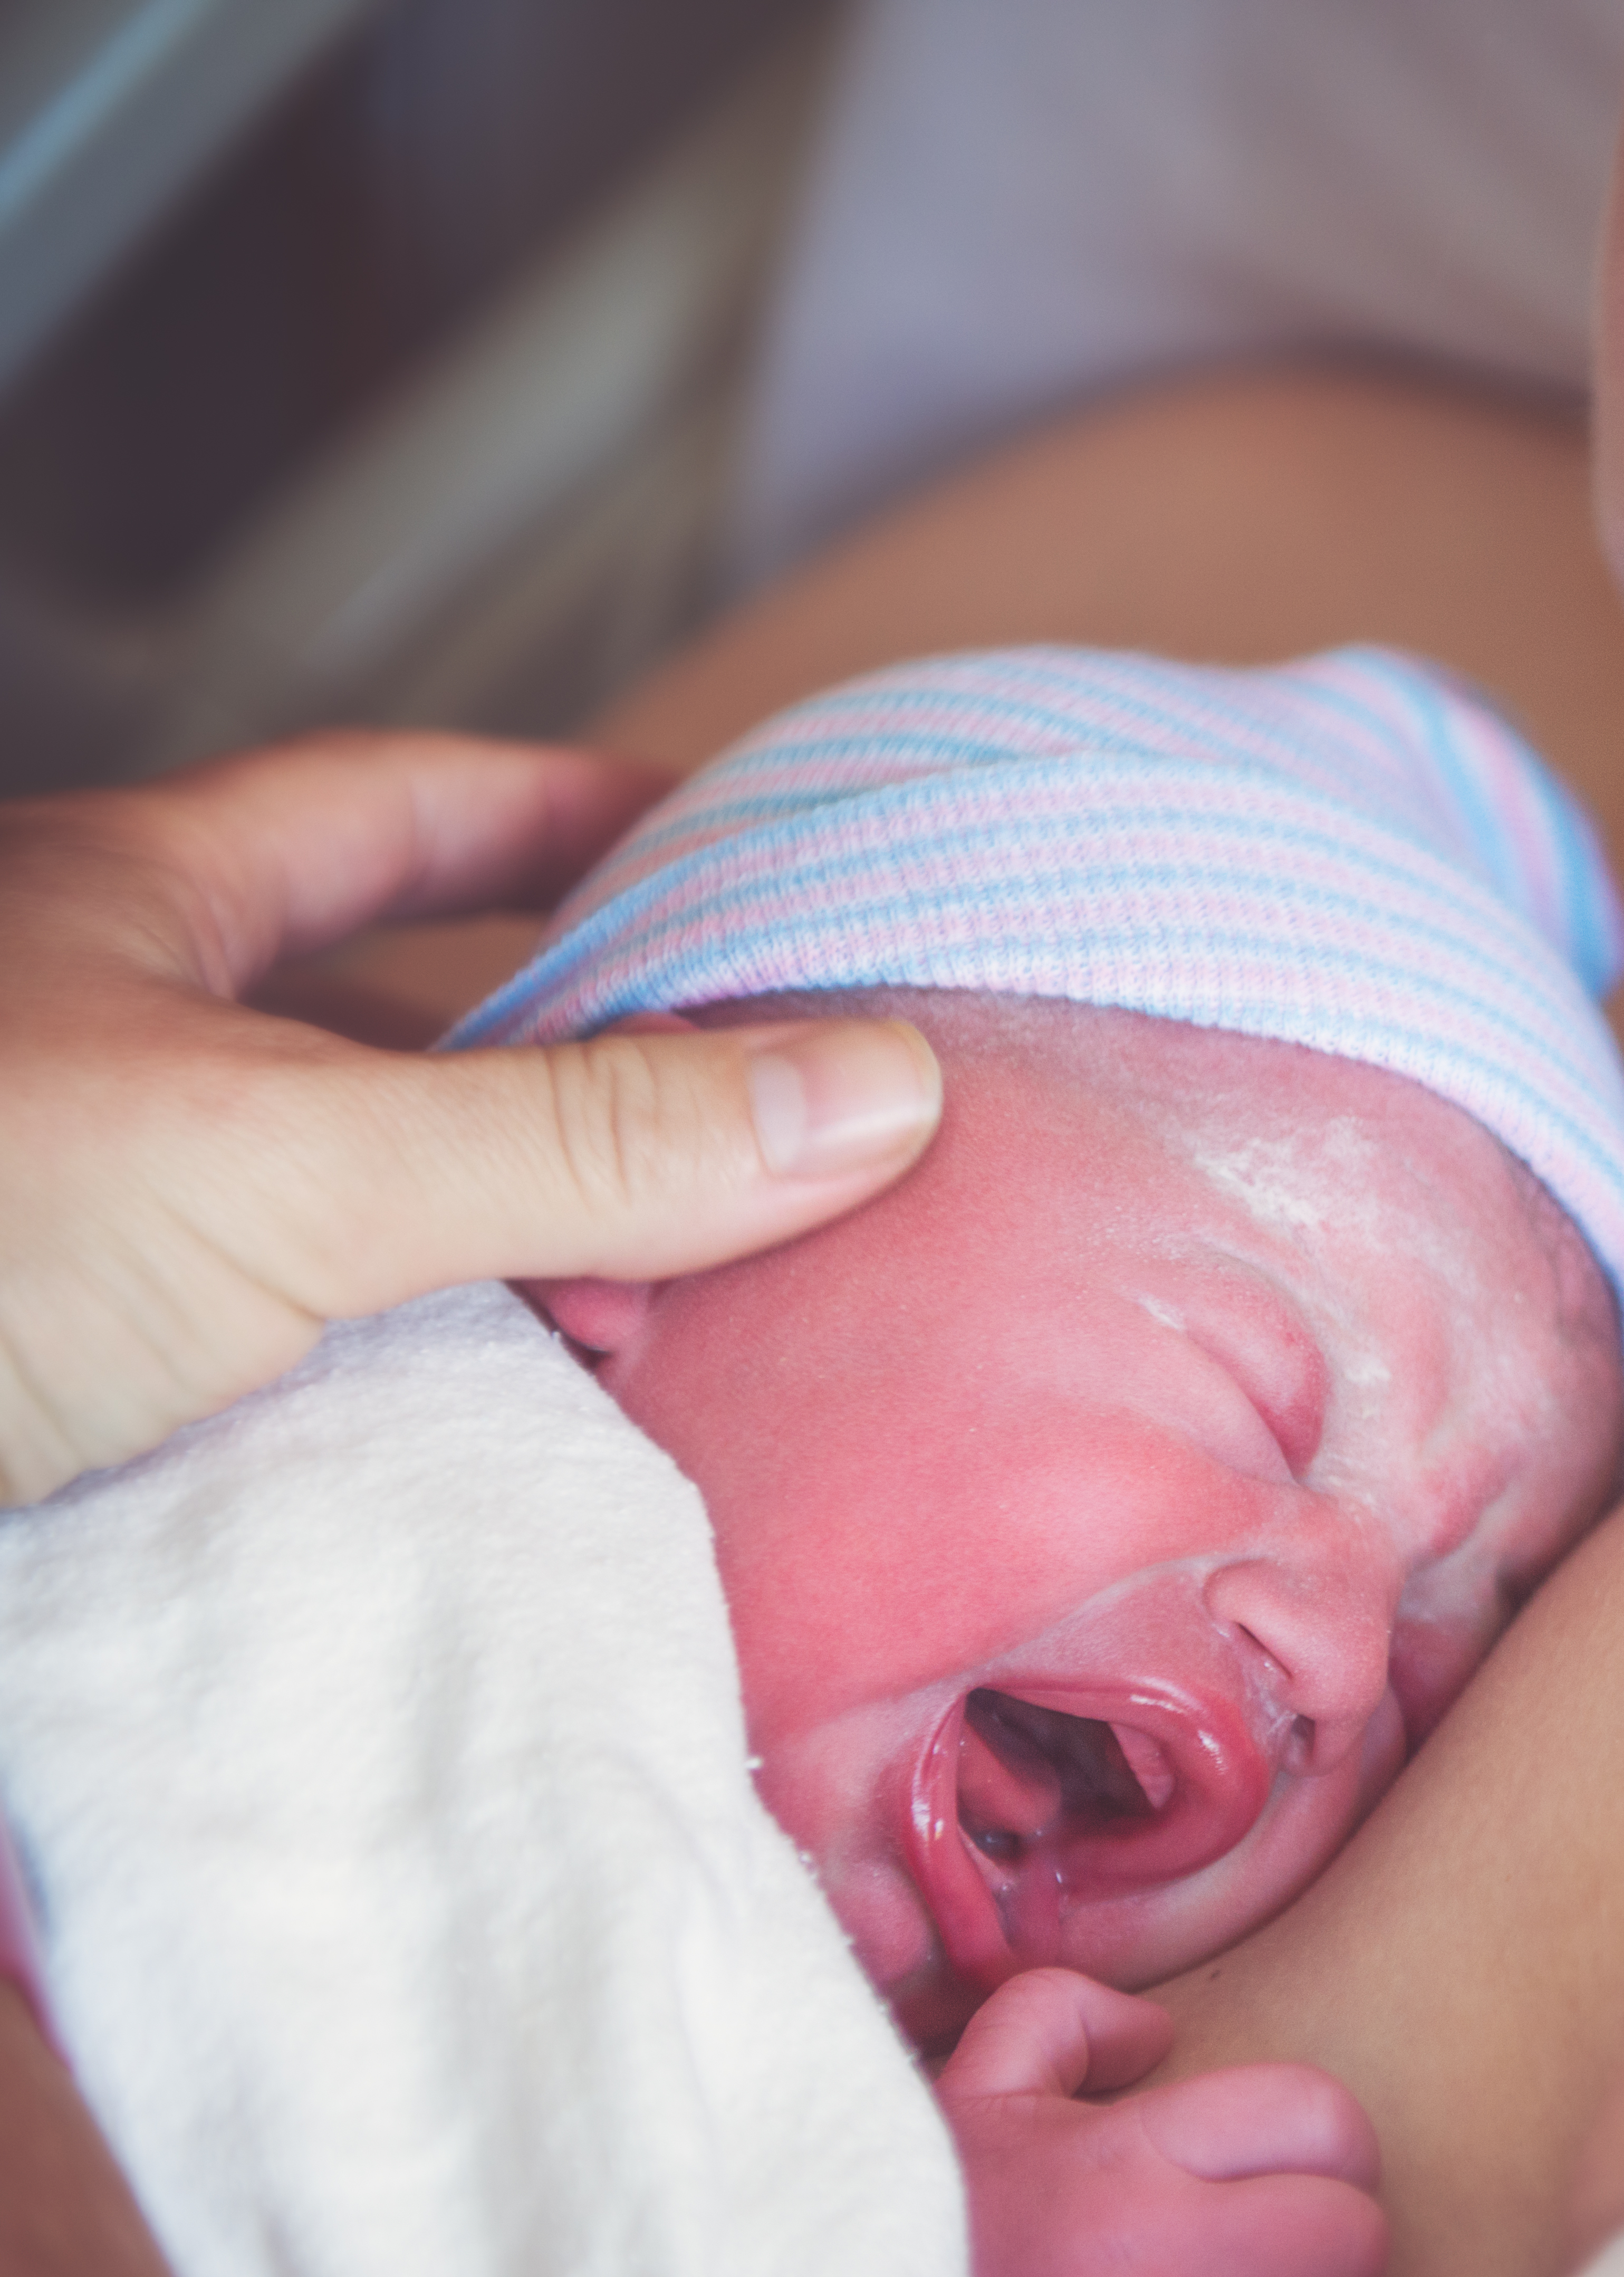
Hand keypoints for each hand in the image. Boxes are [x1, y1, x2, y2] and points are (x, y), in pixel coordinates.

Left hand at [0, 729, 942, 1503]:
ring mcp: (70, 1234)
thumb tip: (879, 1085)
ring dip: (508, 1263)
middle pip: (389, 1031)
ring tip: (706, 1319)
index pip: (397, 808)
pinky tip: (519, 1459)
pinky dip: (414, 1406)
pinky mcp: (59, 1404)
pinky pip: (287, 1382)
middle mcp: (93, 1056)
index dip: (567, 807)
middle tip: (783, 1125)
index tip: (725, 830)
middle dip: (586, 1068)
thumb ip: (579, 1135)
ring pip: (340, 1221)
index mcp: (127, 917)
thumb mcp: (278, 1161)